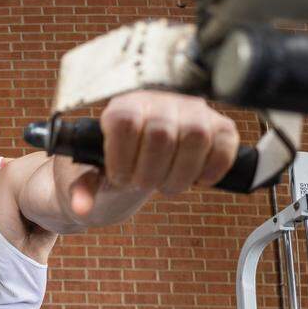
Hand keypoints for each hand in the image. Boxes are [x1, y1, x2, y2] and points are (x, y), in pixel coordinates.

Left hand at [67, 90, 239, 215]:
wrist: (135, 164)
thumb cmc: (107, 169)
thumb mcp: (87, 178)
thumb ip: (81, 189)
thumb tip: (81, 208)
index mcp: (122, 107)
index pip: (125, 121)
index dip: (122, 157)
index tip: (119, 177)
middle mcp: (158, 100)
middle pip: (162, 133)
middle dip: (151, 173)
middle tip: (143, 184)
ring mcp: (191, 110)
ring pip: (197, 136)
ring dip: (181, 174)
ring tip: (167, 183)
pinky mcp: (217, 124)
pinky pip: (226, 141)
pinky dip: (213, 168)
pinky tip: (197, 180)